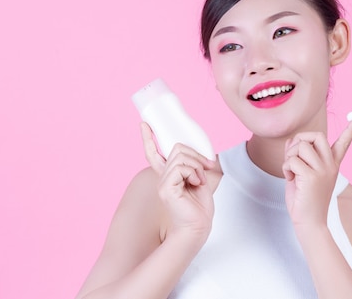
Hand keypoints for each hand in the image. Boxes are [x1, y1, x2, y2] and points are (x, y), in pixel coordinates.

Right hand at [140, 122, 215, 239]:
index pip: (154, 153)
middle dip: (196, 155)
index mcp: (169, 175)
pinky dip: (194, 173)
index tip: (144, 124)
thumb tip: (204, 153)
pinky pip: (181, 168)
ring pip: (180, 156)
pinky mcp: (166, 188)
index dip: (148, 138)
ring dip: (197, 166)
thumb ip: (196, 166)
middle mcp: (162, 177)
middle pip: (177, 149)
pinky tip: (196, 184)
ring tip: (200, 181)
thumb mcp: (200, 180)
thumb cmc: (199, 208)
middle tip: (207, 168)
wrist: (198, 228)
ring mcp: (162, 182)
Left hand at [282, 115, 351, 227]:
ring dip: (289, 157)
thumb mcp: (300, 173)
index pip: (344, 143)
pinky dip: (285, 168)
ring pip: (300, 147)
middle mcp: (330, 165)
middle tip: (294, 157)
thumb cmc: (303, 199)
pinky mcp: (312, 176)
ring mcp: (323, 170)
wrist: (309, 222)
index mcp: (332, 164)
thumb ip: (297, 155)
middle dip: (300, 140)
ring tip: (292, 173)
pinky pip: (292, 160)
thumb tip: (292, 140)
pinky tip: (291, 180)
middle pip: (316, 135)